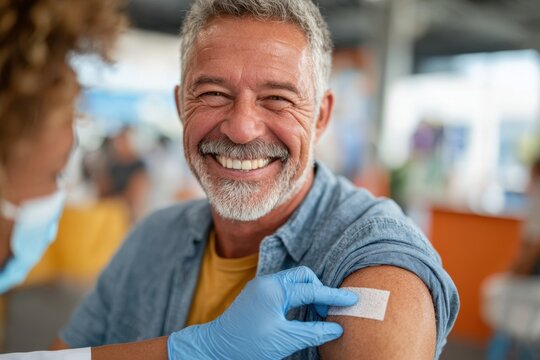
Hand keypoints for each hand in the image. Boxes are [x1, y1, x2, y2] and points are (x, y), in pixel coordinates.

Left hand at [168, 266, 357, 359]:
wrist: (216, 348)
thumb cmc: (248, 344)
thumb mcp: (285, 340)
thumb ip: (313, 332)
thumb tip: (337, 328)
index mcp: (274, 289)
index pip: (312, 289)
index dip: (334, 296)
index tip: (352, 300)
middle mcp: (268, 282)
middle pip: (303, 276)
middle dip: (319, 291)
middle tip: (327, 312)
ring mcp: (262, 287)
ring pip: (294, 282)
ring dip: (308, 295)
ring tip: (317, 315)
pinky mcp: (258, 296)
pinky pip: (284, 290)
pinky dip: (297, 299)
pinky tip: (302, 315)